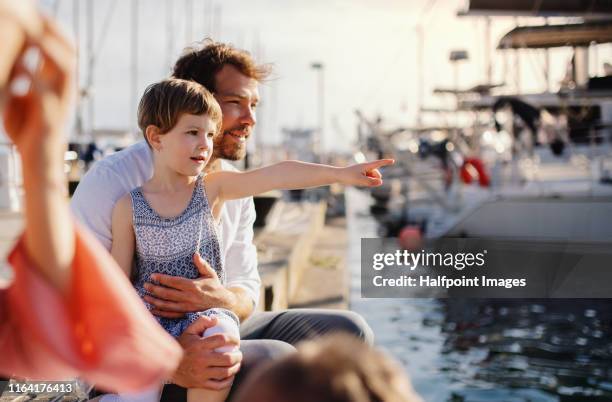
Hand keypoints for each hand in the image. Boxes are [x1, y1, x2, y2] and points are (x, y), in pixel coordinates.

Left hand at [3, 17, 74, 158]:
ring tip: (32, 34)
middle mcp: (64, 91)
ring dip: (49, 49)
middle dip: (52, 30)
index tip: (31, 11)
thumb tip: (15, 60)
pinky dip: (33, 77)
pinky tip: (19, 68)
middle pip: (68, 51)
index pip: (61, 48)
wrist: (38, 164)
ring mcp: (60, 103)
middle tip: (34, 14)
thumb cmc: (27, 132)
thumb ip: (20, 79)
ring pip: (64, 67)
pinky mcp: (52, 117)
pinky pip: (45, 92)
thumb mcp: (20, 98)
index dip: (49, 28)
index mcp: (57, 85)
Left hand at [145, 253, 236, 318]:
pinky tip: (152, 309)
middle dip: (155, 289)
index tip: (153, 276)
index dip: (162, 279)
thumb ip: (202, 264)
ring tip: (145, 296)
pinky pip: (171, 315)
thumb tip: (195, 254)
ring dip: (155, 301)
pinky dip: (161, 313)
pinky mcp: (186, 314)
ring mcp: (187, 307)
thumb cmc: (215, 286)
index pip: (174, 282)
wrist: (223, 303)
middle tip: (145, 285)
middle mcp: (188, 297)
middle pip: (167, 294)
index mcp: (193, 286)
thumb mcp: (210, 274)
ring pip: (167, 305)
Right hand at [172, 316, 241, 389]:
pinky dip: (228, 381)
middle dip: (238, 356)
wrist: (168, 365)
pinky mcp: (200, 384)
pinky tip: (230, 375)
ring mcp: (201, 373)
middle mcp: (201, 359)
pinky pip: (218, 385)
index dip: (233, 339)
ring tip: (237, 363)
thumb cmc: (182, 346)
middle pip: (227, 358)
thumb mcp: (189, 331)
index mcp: (200, 345)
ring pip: (225, 372)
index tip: (236, 341)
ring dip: (235, 367)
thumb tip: (216, 319)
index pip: (222, 339)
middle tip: (239, 353)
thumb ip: (201, 322)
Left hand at [337, 159, 393, 186]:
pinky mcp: (360, 173)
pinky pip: (367, 178)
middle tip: (365, 182)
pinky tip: (359, 182)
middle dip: (375, 179)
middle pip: (376, 173)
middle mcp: (365, 167)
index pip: (378, 163)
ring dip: (369, 181)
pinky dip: (366, 181)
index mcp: (366, 166)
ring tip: (360, 182)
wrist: (337, 175)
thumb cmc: (348, 177)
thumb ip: (371, 182)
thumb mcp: (360, 181)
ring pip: (372, 177)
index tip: (393, 160)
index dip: (386, 162)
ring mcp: (362, 170)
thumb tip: (381, 182)